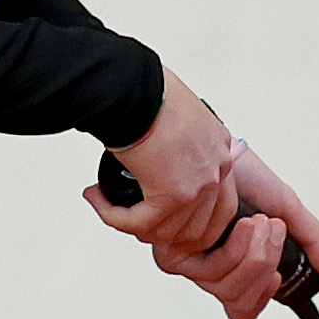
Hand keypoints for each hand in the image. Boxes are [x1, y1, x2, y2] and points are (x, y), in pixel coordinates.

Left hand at [86, 86, 318, 318]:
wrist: (210, 144)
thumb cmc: (238, 169)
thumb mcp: (285, 205)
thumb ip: (311, 239)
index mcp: (230, 261)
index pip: (241, 307)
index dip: (260, 297)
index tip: (277, 274)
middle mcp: (205, 264)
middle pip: (236, 297)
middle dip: (263, 262)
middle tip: (271, 229)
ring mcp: (186, 258)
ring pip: (223, 286)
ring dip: (251, 252)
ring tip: (257, 220)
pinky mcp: (169, 247)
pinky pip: (207, 270)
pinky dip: (234, 245)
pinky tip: (240, 220)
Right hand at [89, 71, 239, 253]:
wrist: (133, 87)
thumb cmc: (146, 90)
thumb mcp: (175, 115)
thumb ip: (176, 141)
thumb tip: (155, 159)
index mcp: (219, 150)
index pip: (219, 204)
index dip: (186, 217)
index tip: (158, 214)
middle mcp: (216, 169)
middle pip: (199, 227)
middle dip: (162, 231)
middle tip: (133, 220)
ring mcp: (199, 185)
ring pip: (168, 232)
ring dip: (132, 224)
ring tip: (109, 206)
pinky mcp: (173, 195)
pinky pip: (141, 224)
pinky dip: (115, 218)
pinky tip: (99, 201)